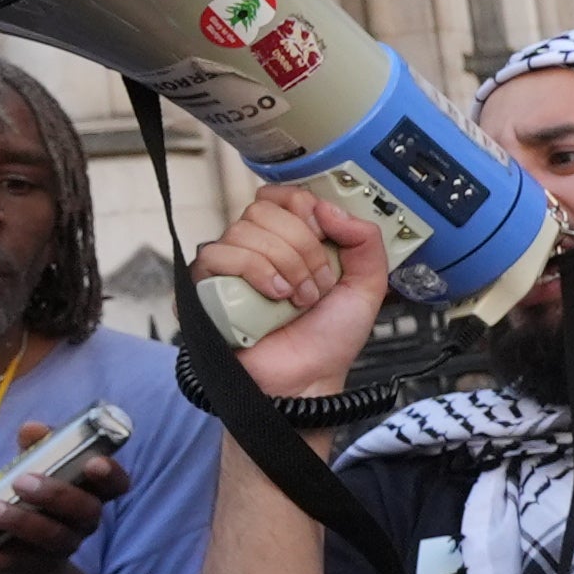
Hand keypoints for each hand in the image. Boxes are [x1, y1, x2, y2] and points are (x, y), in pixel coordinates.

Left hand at [0, 444, 129, 573]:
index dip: (110, 474)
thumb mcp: (34, 473)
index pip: (115, 484)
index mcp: (89, 494)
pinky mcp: (27, 571)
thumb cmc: (31, 505)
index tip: (92, 464)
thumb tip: (32, 428)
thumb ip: (37, 450)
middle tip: (21, 482)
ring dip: (20, 521)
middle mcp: (82, 524)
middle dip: (56, 494)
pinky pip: (10, 567)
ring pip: (51, 538)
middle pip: (86, 511)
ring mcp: (57, 550)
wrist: (21, 567)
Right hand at [194, 185, 394, 402]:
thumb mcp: (367, 284)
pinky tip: (274, 297)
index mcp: (291, 239)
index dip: (306, 210)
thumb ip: (365, 239)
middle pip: (265, 209)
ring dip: (285, 265)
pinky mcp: (206, 287)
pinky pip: (219, 254)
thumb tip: (327, 207)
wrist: (308, 379)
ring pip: (244, 229)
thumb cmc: (329, 338)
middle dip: (303, 247)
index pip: (284, 194)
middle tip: (318, 285)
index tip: (325, 238)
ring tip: (298, 299)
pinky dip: (255, 271)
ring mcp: (229, 266)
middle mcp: (256, 247)